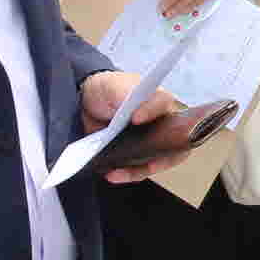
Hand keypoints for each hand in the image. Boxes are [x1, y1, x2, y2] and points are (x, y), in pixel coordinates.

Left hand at [80, 67, 188, 182]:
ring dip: (139, 169)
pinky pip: (140, 168)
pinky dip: (127, 174)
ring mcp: (150, 141)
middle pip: (174, 140)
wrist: (85, 106)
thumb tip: (136, 110)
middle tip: (149, 165)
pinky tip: (112, 173)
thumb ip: (125, 92)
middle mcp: (161, 122)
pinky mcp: (137, 155)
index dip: (152, 111)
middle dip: (162, 156)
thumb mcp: (113, 86)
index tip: (135, 119)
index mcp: (157, 100)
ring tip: (116, 173)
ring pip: (158, 160)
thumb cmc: (106, 90)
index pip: (164, 104)